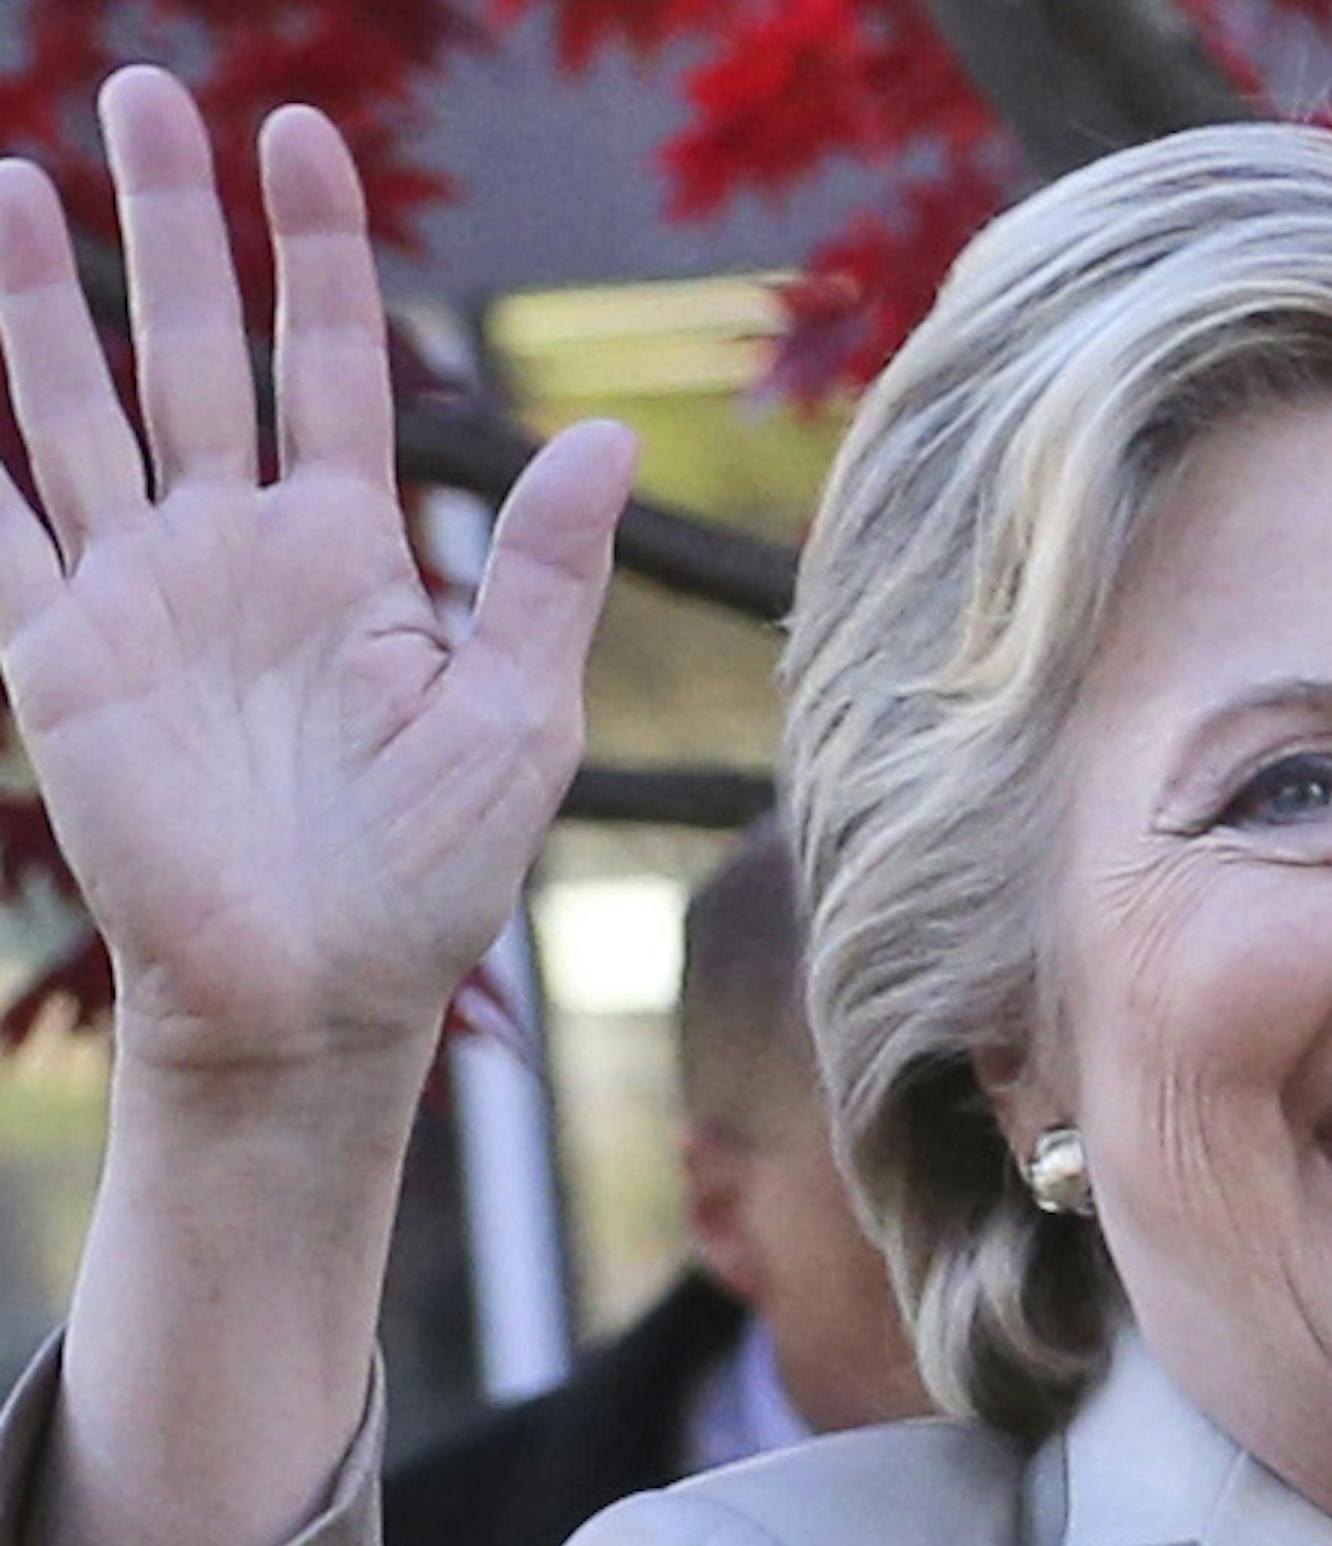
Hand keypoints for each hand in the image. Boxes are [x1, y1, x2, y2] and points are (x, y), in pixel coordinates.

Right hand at [0, 67, 634, 1077]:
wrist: (316, 999)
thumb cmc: (429, 878)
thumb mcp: (516, 718)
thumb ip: (543, 575)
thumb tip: (607, 438)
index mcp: (352, 558)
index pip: (327, 365)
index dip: (316, 253)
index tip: (302, 138)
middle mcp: (239, 555)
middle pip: (193, 351)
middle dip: (170, 227)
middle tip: (150, 94)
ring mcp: (142, 599)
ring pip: (80, 408)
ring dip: (42, 299)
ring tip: (15, 170)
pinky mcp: (58, 660)